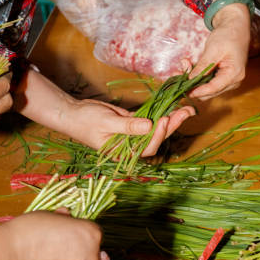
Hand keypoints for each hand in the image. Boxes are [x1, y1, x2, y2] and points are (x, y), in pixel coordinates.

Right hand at [8, 211, 107, 259]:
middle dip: (81, 253)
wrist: (9, 255)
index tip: (69, 234)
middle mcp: (91, 258)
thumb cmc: (29, 230)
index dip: (81, 233)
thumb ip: (64, 218)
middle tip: (59, 250)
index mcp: (91, 234)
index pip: (95, 234)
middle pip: (93, 255)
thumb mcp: (50, 214)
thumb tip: (66, 216)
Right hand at [14, 67, 194, 156]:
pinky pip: (149, 119)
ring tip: (185, 109)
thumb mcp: (106, 123)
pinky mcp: (132, 122)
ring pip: (155, 128)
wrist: (72, 113)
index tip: (164, 120)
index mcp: (123, 152)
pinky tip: (172, 106)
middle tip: (186, 111)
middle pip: (155, 137)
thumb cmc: (85, 121)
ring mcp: (132, 133)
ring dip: (170, 119)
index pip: (146, 147)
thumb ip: (128, 126)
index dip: (158, 135)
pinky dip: (159, 113)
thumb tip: (149, 126)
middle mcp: (130, 145)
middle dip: (171, 125)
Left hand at [189, 0, 250, 100]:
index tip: (184, 90)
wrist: (235, 28)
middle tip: (178, 72)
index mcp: (234, 75)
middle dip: (193, 84)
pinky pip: (208, 81)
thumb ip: (203, 66)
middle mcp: (233, 81)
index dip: (197, 91)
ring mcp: (228, 80)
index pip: (213, 88)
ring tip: (184, 64)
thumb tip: (191, 79)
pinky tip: (189, 65)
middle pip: (209, 91)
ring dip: (194, 78)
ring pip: (207, 87)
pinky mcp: (222, 77)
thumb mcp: (213, 50)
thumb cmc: (228, 36)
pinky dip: (198, 75)